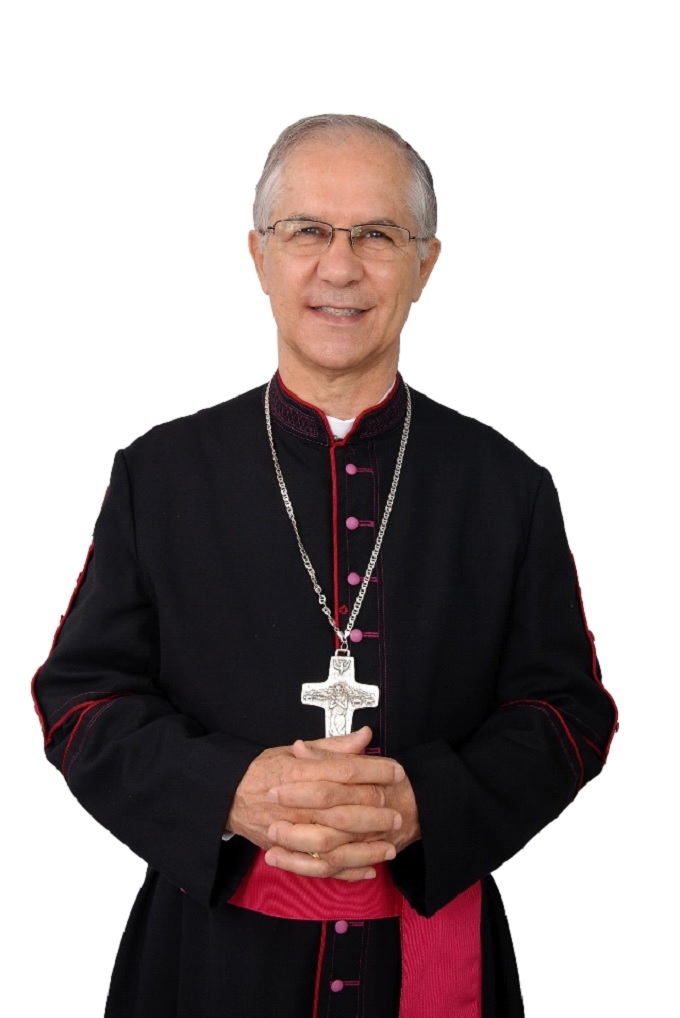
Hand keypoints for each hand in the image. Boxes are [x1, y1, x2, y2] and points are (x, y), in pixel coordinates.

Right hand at [227, 727, 404, 878]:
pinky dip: (345, 872)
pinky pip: (318, 868)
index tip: (397, 772)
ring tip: (389, 846)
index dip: (373, 771)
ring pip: (332, 844)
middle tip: (398, 813)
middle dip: (374, 812)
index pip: (343, 771)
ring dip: (364, 847)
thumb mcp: (293, 751)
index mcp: (297, 772)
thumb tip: (366, 736)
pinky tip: (368, 870)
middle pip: (341, 809)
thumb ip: (332, 747)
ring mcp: (289, 831)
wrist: (227, 797)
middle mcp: (294, 803)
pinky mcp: (286, 852)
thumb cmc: (263, 771)